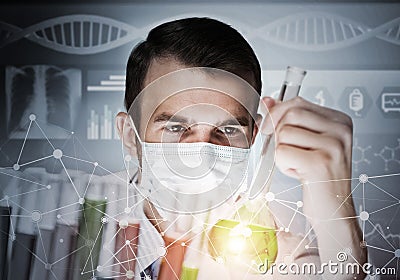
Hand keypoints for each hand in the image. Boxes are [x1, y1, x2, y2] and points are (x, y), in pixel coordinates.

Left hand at [261, 96, 353, 218]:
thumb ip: (288, 119)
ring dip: (282, 152)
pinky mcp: (320, 163)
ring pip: (284, 133)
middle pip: (290, 114)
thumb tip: (268, 100)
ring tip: (298, 164)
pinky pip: (282, 152)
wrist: (333, 210)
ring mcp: (333, 146)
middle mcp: (340, 130)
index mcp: (339, 121)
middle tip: (287, 150)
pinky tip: (298, 173)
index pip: (298, 102)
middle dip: (278, 132)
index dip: (277, 113)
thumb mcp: (305, 142)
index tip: (270, 126)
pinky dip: (282, 165)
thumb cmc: (318, 176)